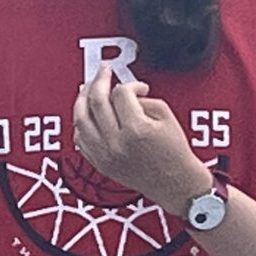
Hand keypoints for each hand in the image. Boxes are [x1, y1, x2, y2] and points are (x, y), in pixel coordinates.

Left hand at [71, 65, 210, 212]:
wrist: (175, 184)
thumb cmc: (174, 154)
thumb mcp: (167, 118)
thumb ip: (144, 100)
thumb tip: (125, 93)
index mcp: (136, 129)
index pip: (121, 93)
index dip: (131, 84)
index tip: (138, 87)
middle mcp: (116, 142)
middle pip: (96, 101)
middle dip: (99, 81)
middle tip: (103, 72)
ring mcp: (104, 154)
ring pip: (80, 119)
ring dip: (83, 99)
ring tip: (89, 88)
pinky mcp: (100, 163)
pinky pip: (80, 138)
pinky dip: (81, 122)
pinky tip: (86, 113)